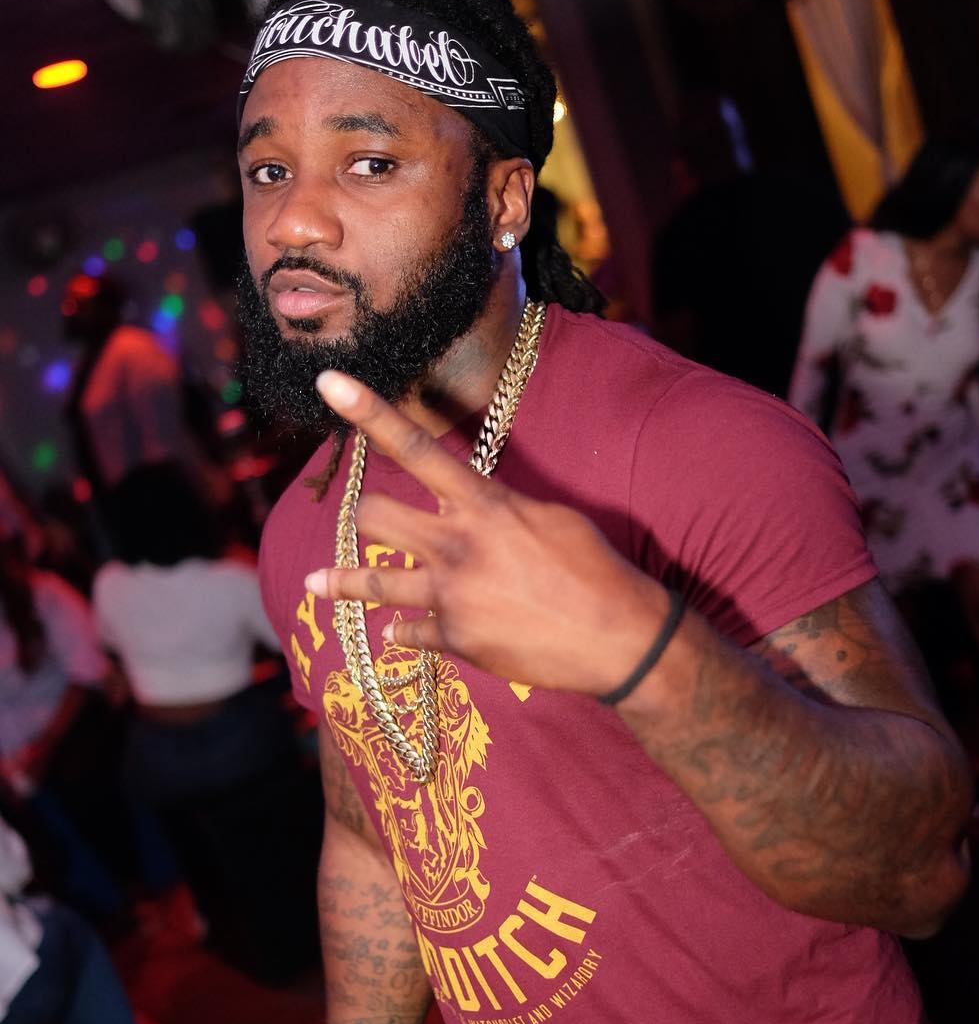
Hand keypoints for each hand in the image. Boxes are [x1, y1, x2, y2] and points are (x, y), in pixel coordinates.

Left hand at [305, 370, 668, 694]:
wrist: (618, 637)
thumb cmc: (593, 569)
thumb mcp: (549, 518)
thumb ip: (499, 508)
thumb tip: (472, 506)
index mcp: (484, 505)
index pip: (416, 447)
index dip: (368, 412)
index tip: (327, 383)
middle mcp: (457, 545)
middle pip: (373, 515)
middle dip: (362, 512)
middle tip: (363, 517)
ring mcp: (450, 595)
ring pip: (370, 582)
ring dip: (342, 581)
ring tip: (316, 583)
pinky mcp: (455, 640)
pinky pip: (408, 634)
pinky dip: (405, 633)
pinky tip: (400, 634)